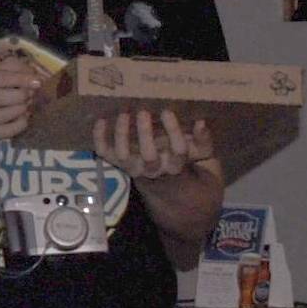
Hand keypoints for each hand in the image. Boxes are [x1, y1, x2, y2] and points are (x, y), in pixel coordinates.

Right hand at [0, 55, 43, 142]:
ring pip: (1, 116)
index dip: (20, 80)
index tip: (38, 83)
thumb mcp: (3, 69)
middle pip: (0, 97)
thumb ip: (18, 69)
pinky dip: (19, 125)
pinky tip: (22, 118)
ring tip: (26, 106)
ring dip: (20, 111)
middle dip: (21, 97)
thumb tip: (35, 80)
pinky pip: (3, 131)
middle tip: (30, 96)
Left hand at [90, 107, 213, 179]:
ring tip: (124, 114)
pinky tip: (101, 121)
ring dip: (121, 135)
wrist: (174, 196)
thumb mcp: (206, 158)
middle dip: (144, 134)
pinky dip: (100, 138)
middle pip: (148, 156)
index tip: (167, 112)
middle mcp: (154, 171)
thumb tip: (200, 122)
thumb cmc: (193, 169)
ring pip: (124, 156)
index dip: (173, 133)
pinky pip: (106, 155)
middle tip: (143, 112)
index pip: (177, 152)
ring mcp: (134, 169)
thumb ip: (204, 141)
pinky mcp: (120, 166)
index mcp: (178, 167)